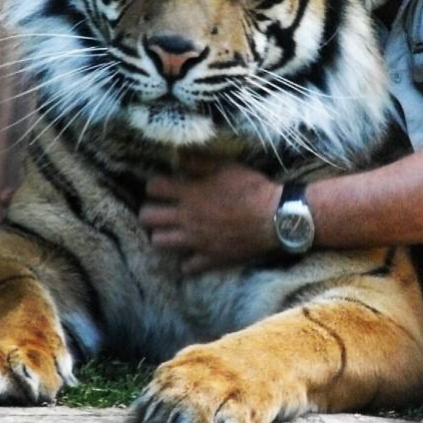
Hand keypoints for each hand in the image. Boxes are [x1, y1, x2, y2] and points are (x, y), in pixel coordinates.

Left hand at [138, 162, 281, 273]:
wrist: (274, 218)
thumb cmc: (252, 189)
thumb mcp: (228, 167)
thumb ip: (200, 163)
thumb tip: (178, 156)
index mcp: (191, 194)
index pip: (154, 187)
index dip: (155, 184)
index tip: (162, 184)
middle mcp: (186, 218)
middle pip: (148, 217)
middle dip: (149, 210)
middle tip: (161, 208)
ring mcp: (195, 241)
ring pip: (159, 242)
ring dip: (162, 234)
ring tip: (172, 229)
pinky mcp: (209, 258)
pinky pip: (186, 266)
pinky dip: (187, 259)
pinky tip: (193, 251)